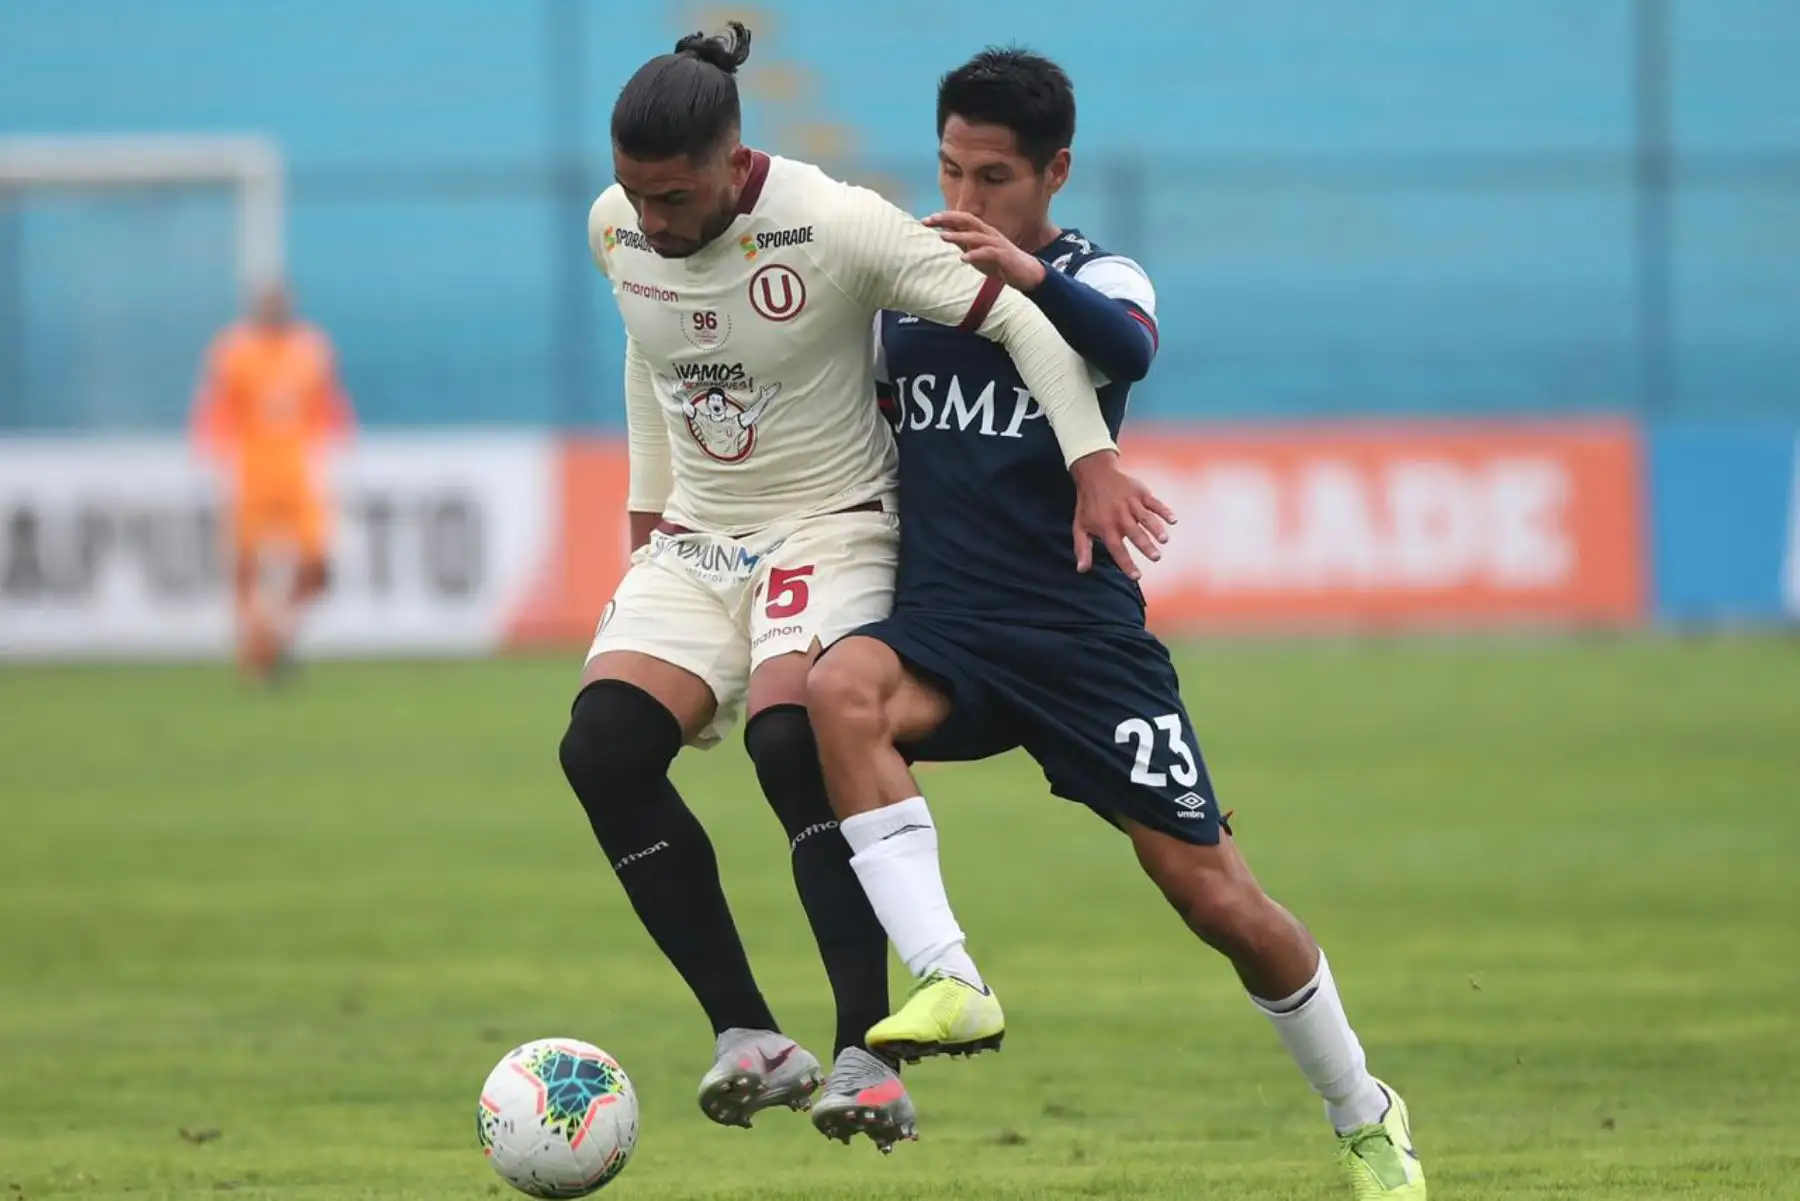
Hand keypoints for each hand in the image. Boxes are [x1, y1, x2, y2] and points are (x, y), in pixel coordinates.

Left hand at [923, 211, 1046, 291]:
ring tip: (943, 237)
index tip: (925, 220)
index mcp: (981, 231)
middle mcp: (988, 233)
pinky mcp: (1003, 256)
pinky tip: (964, 259)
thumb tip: (945, 236)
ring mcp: (996, 243)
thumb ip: (964, 244)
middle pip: (967, 219)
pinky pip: (988, 252)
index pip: (960, 219)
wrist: (1025, 273)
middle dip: (947, 218)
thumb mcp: (977, 253)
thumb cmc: (1000, 263)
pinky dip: (975, 254)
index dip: (943, 218)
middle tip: (929, 220)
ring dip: (959, 236)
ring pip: (976, 235)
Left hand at [1070, 451, 1175, 579]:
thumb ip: (1082, 549)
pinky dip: (1164, 510)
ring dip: (1155, 528)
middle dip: (1145, 545)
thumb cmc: (1088, 505)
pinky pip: (1154, 502)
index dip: (1126, 563)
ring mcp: (1131, 503)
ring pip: (1145, 518)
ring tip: (1164, 540)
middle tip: (1155, 557)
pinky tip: (1173, 520)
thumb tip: (1082, 569)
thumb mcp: (1080, 526)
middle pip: (1133, 533)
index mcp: (1106, 527)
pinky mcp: (1140, 493)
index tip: (1136, 576)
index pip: (1116, 548)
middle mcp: (1119, 516)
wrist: (1095, 474)